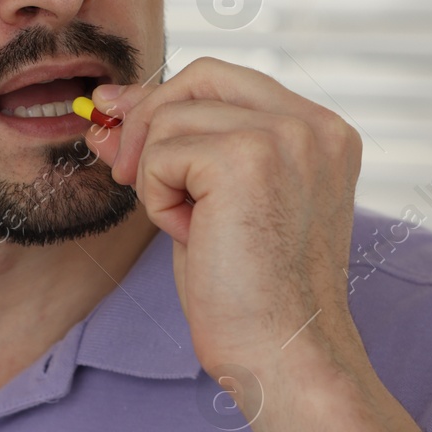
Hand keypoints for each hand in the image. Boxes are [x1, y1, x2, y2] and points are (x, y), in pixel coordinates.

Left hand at [85, 57, 365, 379]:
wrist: (282, 355)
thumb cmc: (249, 297)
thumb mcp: (208, 203)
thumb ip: (174, 147)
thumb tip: (109, 108)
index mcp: (322, 134)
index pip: (228, 81)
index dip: (167, 99)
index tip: (120, 123)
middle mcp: (314, 126)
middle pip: (201, 76)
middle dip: (149, 119)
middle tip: (126, 173)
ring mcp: (286, 136)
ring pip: (172, 117)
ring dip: (157, 177)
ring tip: (191, 230)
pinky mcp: (248, 157)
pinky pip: (161, 154)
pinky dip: (158, 200)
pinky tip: (192, 239)